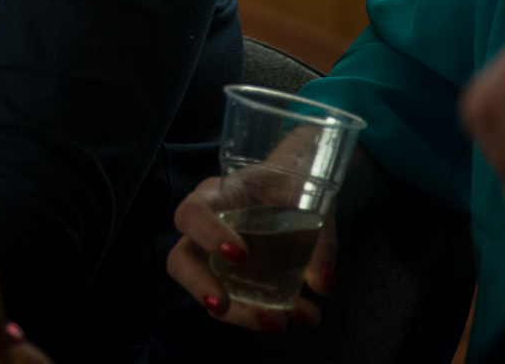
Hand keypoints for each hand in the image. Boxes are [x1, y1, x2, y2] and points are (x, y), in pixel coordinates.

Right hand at [166, 174, 331, 329]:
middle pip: (181, 261)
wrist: (295, 184)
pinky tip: (299, 316)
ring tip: (280, 321)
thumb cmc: (291, 183)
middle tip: (224, 305)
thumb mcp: (310, 199)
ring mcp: (215, 258)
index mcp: (218, 196)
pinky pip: (236, 303)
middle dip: (200, 287)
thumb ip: (320, 241)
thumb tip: (323, 284)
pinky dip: (264, 315)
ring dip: (241, 313)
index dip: (208, 235)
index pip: (193, 213)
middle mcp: (206, 229)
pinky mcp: (231, 279)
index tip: (240, 256)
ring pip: (208, 291)